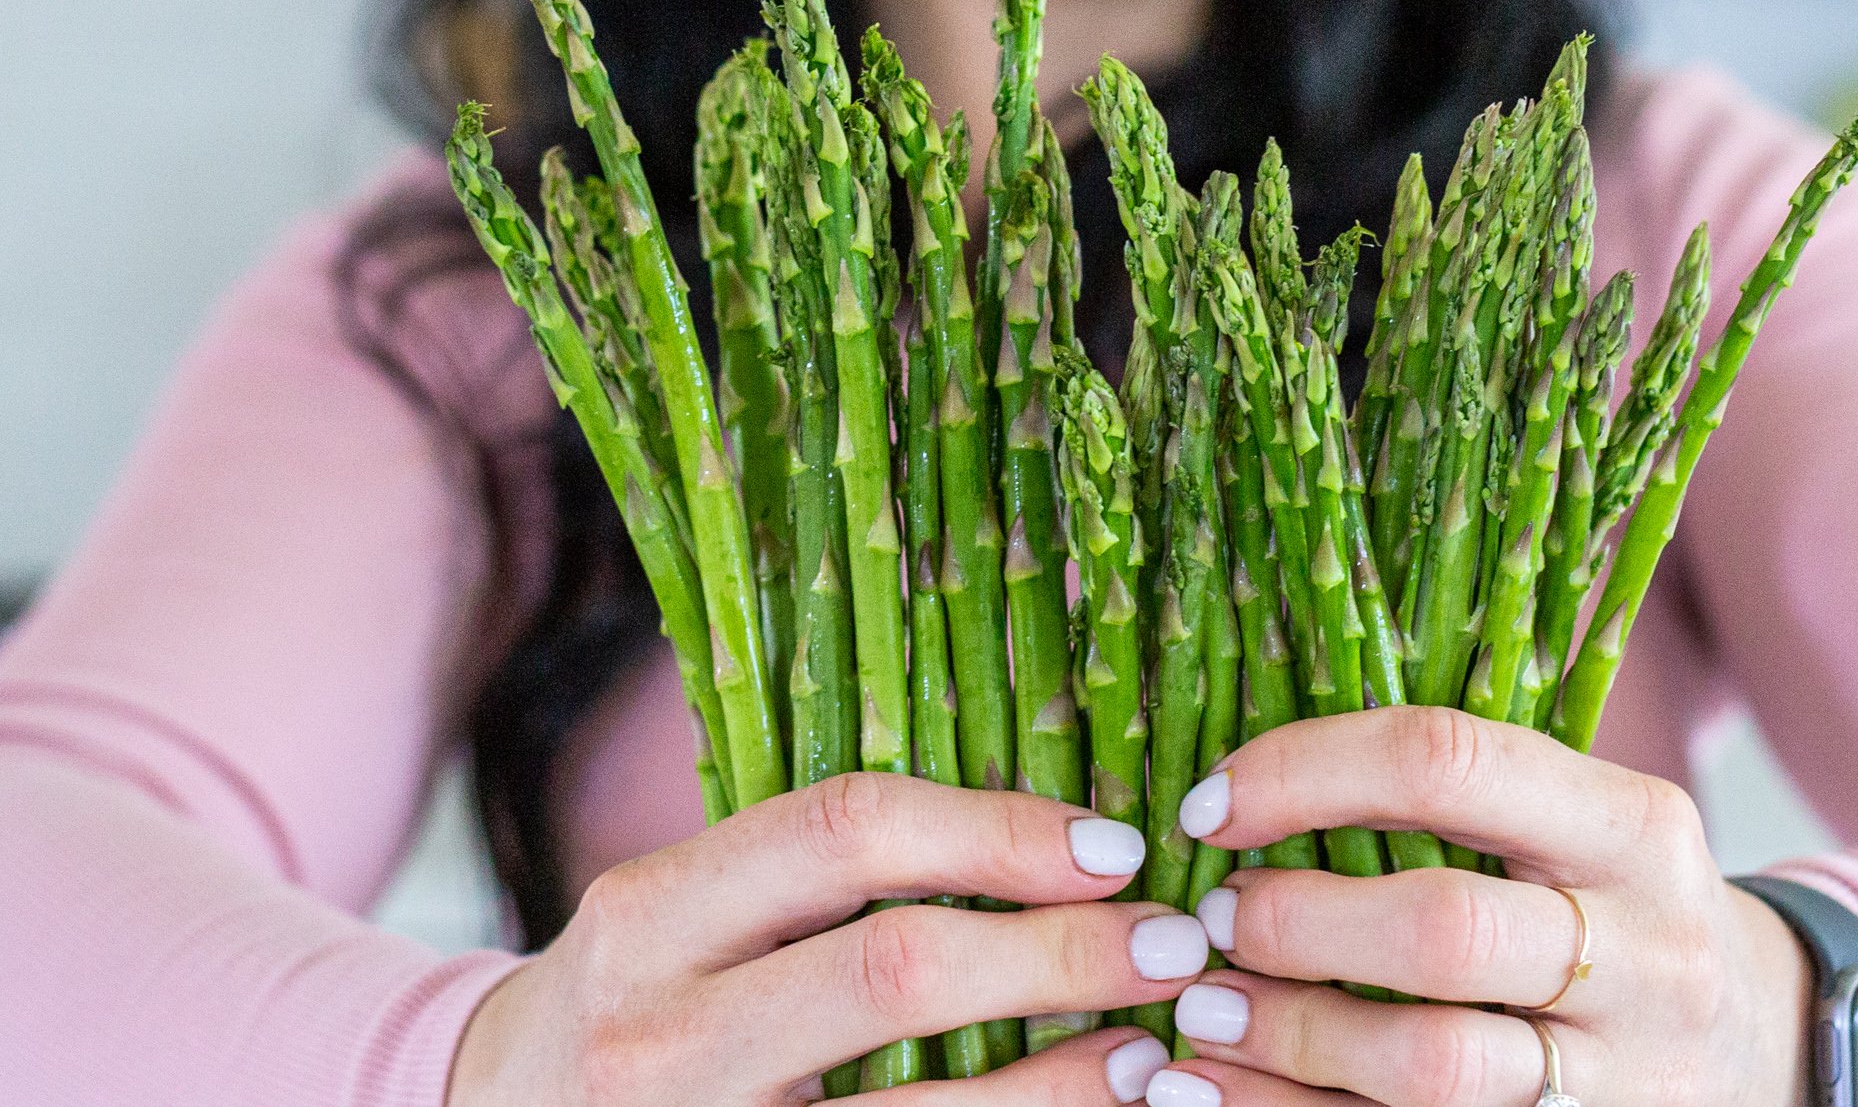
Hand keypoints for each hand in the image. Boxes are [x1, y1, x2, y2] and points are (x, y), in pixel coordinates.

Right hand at [449, 773, 1203, 1104]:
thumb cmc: (632, 1003)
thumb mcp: (676, 915)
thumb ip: (804, 877)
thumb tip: (1036, 833)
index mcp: (648, 914)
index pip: (844, 832)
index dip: (996, 830)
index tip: (1112, 844)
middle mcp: (659, 1032)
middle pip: (894, 970)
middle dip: (1059, 951)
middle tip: (1172, 940)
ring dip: (1061, 1084)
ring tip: (1149, 1051)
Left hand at [1149, 708, 1812, 1106]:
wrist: (1760, 1046)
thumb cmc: (1614, 907)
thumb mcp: (1577, 823)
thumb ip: (1450, 791)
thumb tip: (1243, 775)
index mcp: (1632, 826)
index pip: (1446, 762)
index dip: (1305, 774)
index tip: (1213, 806)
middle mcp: (1646, 950)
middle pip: (1440, 929)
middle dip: (1298, 923)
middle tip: (1211, 920)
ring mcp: (1623, 1073)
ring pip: (1431, 1066)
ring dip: (1291, 1037)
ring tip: (1205, 1011)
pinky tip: (1222, 1092)